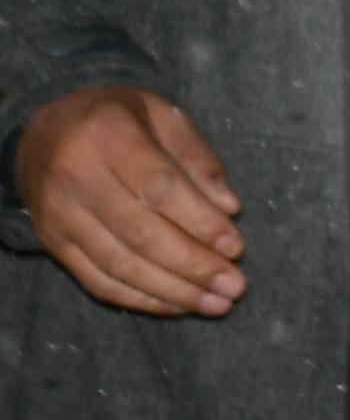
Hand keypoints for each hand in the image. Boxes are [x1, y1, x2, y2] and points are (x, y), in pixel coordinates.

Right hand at [14, 85, 245, 316]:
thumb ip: (197, 158)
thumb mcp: (162, 115)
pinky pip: (96, 280)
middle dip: (192, 266)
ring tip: (215, 304)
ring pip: (118, 264)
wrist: (42, 133)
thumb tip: (230, 208)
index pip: (158, 187)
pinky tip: (176, 305)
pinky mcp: (53, 243)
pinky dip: (139, 298)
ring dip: (171, 290)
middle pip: (139, 233)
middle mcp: (77, 178)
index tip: (236, 247)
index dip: (199, 221)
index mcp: (108, 135)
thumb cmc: (116, 119)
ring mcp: (60, 216)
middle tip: (233, 287)